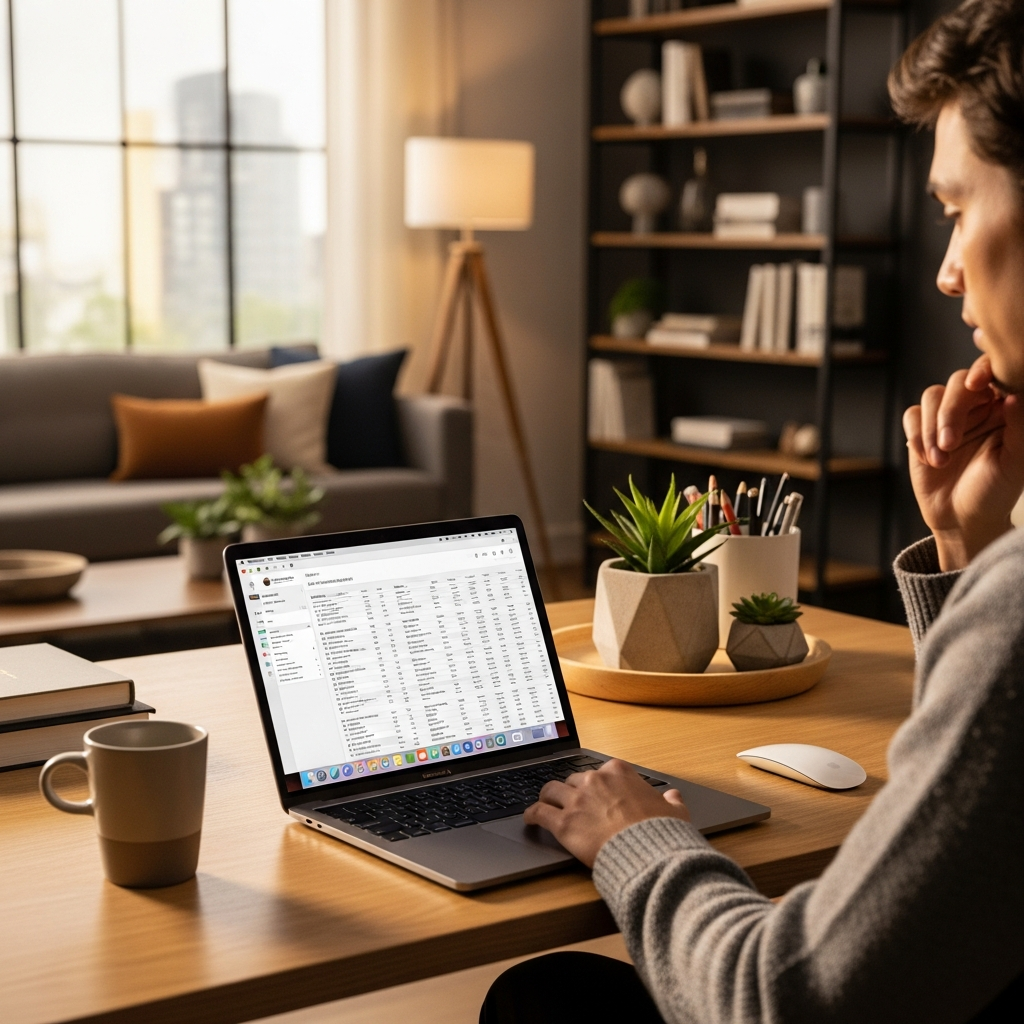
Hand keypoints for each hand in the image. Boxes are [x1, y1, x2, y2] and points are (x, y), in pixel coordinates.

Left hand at [523, 759, 689, 867]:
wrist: (648, 853)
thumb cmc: (662, 833)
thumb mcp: (676, 812)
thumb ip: (672, 801)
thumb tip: (673, 796)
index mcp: (619, 772)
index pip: (600, 771)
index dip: (596, 783)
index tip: (595, 791)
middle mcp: (595, 780)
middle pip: (573, 779)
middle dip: (571, 790)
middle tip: (570, 802)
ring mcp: (577, 800)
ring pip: (551, 790)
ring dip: (547, 797)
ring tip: (544, 804)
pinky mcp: (564, 823)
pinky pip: (539, 812)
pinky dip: (532, 814)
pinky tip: (529, 818)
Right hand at [903, 353, 1023, 569]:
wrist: (961, 519)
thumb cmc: (994, 492)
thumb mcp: (1014, 462)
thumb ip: (1019, 426)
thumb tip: (1016, 394)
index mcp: (1004, 408)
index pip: (994, 373)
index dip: (983, 371)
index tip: (977, 385)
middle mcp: (976, 407)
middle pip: (957, 382)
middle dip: (950, 412)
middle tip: (950, 443)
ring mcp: (947, 417)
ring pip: (932, 396)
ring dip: (931, 429)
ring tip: (940, 460)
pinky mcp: (921, 430)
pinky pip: (912, 416)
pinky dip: (916, 437)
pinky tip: (928, 460)